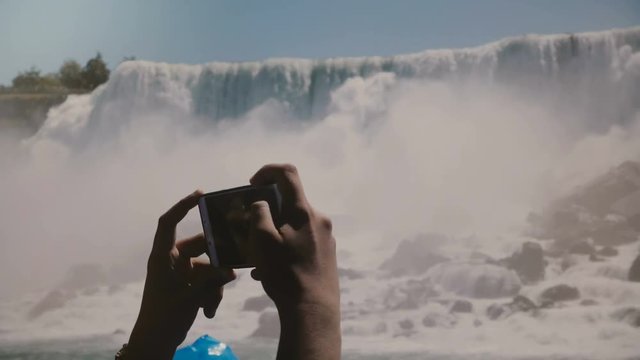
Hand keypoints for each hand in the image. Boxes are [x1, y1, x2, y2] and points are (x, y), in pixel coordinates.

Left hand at [128, 190, 235, 359]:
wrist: (156, 342)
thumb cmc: (163, 316)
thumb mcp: (189, 298)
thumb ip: (211, 281)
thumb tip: (231, 270)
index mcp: (162, 256)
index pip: (168, 223)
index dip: (182, 206)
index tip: (201, 194)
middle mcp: (171, 259)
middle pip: (200, 247)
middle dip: (217, 260)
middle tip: (234, 265)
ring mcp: (181, 272)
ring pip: (208, 267)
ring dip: (214, 285)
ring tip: (212, 304)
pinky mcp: (188, 283)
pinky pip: (207, 280)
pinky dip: (211, 294)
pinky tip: (209, 310)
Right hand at [248, 164, 340, 359]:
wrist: (313, 310)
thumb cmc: (285, 274)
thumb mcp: (262, 241)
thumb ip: (258, 214)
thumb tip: (260, 203)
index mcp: (304, 211)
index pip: (287, 173)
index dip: (267, 171)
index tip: (252, 185)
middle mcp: (319, 219)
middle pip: (290, 202)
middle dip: (266, 211)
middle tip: (249, 228)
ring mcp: (325, 237)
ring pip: (293, 224)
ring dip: (273, 233)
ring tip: (257, 256)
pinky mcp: (326, 254)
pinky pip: (301, 241)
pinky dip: (283, 247)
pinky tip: (268, 270)